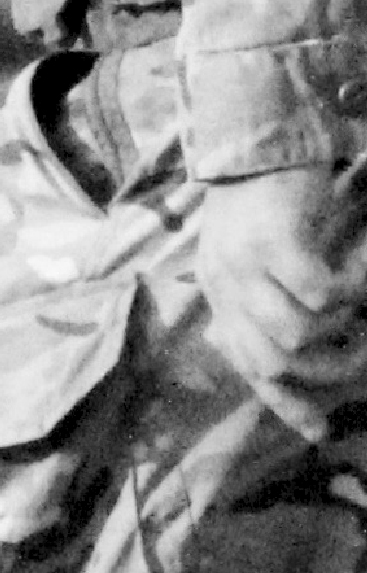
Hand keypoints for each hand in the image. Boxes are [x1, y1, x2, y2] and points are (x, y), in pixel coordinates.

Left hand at [199, 166, 366, 440]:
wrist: (257, 142)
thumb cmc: (262, 204)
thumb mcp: (248, 260)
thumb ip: (259, 303)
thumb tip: (280, 360)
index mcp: (220, 299)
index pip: (248, 368)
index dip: (286, 404)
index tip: (320, 430)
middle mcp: (225, 289)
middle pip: (270, 363)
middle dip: (322, 372)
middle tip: (359, 355)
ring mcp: (245, 268)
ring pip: (292, 335)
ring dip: (335, 331)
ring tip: (354, 313)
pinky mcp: (275, 244)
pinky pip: (314, 294)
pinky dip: (344, 297)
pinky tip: (358, 283)